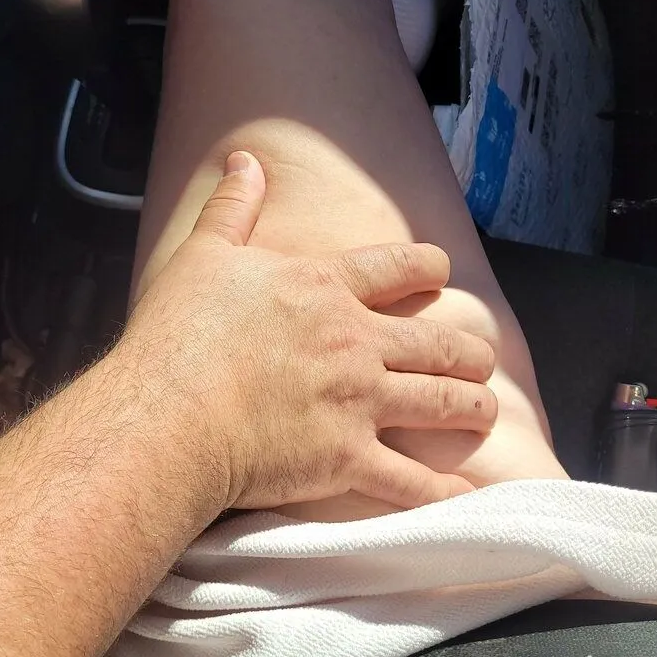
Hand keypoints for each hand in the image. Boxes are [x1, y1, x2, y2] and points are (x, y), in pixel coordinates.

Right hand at [123, 151, 496, 511]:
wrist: (170, 415)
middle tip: (484, 358)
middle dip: (469, 350)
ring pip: (440, 403)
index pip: (393, 268)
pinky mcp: (347, 460)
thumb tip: (245, 161)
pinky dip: (442, 492)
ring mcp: (358, 403)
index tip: (444, 270)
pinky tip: (465, 495)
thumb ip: (231, 208)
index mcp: (323, 290)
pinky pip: (410, 483)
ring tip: (487, 410)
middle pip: (435, 343)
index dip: (426, 265)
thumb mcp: (201, 256)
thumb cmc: (180, 336)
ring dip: (472, 406)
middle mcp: (355, 343)